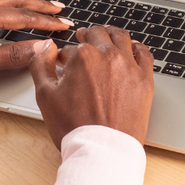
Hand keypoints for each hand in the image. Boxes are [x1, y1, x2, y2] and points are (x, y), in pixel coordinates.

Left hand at [0, 0, 73, 90]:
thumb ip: (9, 56)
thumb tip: (37, 48)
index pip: (22, 16)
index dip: (46, 22)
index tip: (63, 26)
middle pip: (14, 0)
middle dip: (38, 5)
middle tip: (58, 9)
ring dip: (21, 3)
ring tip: (36, 6)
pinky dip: (3, 4)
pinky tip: (0, 9)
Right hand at [29, 25, 154, 148]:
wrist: (103, 150)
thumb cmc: (75, 127)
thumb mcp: (45, 96)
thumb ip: (40, 65)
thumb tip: (43, 48)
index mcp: (83, 57)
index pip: (71, 48)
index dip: (65, 56)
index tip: (64, 63)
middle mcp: (108, 56)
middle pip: (98, 35)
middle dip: (88, 35)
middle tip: (84, 37)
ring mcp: (129, 67)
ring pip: (122, 37)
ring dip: (111, 34)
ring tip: (107, 36)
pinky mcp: (145, 80)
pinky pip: (145, 54)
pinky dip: (137, 47)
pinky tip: (133, 49)